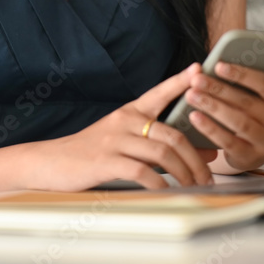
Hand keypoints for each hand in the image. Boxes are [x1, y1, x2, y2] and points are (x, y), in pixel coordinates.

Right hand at [29, 63, 217, 191]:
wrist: (53, 162)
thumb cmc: (93, 152)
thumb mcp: (128, 143)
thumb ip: (163, 145)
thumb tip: (206, 152)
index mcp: (130, 111)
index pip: (160, 92)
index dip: (181, 81)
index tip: (201, 70)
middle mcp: (125, 120)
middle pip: (172, 134)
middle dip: (196, 157)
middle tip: (210, 176)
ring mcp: (115, 140)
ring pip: (162, 153)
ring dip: (184, 174)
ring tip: (196, 188)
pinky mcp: (106, 161)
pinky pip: (142, 171)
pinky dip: (160, 184)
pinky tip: (168, 193)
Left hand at [183, 55, 263, 172]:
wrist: (253, 145)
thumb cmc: (256, 109)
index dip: (242, 74)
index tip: (218, 65)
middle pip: (248, 103)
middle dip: (219, 89)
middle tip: (197, 79)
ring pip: (238, 122)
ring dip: (212, 107)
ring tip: (192, 95)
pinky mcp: (252, 157)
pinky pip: (229, 142)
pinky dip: (210, 128)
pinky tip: (195, 116)